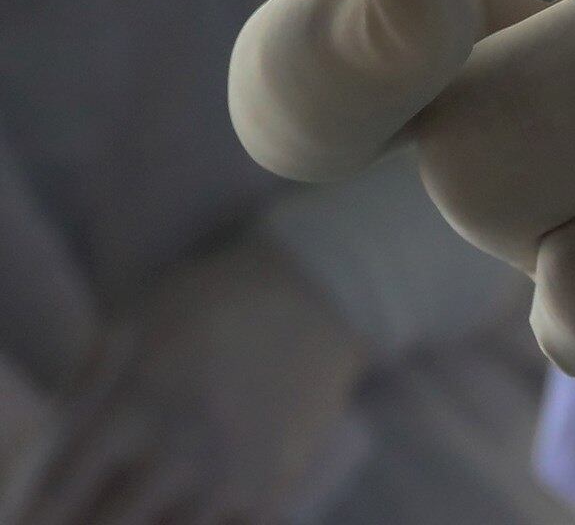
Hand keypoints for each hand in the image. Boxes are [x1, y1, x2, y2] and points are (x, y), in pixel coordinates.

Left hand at [23, 244, 367, 524]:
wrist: (318, 293)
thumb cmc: (214, 299)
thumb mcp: (136, 317)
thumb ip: (86, 384)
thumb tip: (50, 449)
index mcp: (139, 403)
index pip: (62, 495)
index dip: (39, 518)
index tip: (36, 521)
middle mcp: (183, 449)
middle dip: (94, 524)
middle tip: (99, 510)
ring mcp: (233, 474)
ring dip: (148, 524)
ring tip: (146, 505)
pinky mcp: (275, 486)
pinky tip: (195, 508)